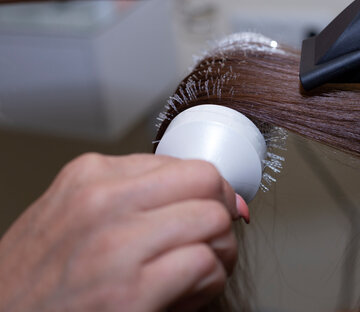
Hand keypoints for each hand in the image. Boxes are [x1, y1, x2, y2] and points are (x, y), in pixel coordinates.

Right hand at [0, 153, 244, 311]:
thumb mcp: (72, 217)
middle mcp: (103, 201)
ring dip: (220, 250)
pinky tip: (188, 294)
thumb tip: (196, 191)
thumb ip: (131, 197)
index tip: (207, 211)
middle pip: (206, 181)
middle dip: (222, 211)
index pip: (181, 165)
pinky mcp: (131, 291)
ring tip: (203, 269)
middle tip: (215, 237)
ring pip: (213, 220)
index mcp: (89, 177)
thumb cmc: (37, 282)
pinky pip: (205, 264)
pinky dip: (209, 282)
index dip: (205, 192)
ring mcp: (116, 244)